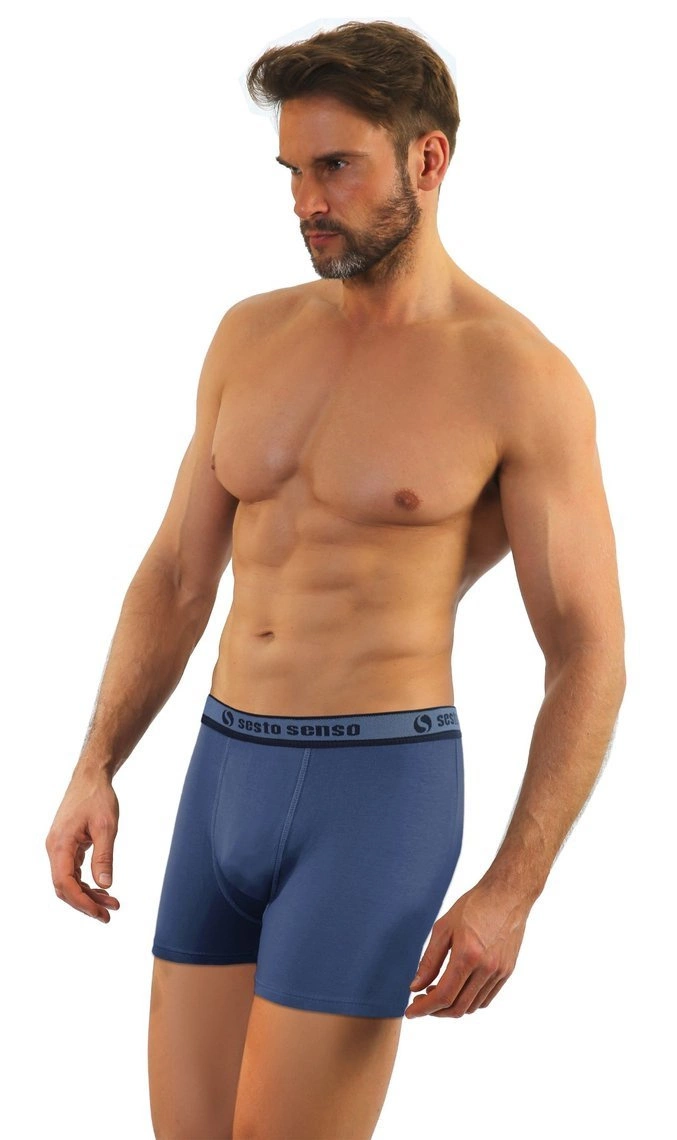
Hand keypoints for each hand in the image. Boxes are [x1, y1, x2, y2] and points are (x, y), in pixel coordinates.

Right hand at [45, 769, 120, 922]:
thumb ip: (104, 856)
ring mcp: (59, 848)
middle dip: (85, 903)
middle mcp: (55, 849)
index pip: (65, 883)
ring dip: (88, 895)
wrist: (90, 778)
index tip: (100, 912)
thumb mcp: (106, 826)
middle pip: (64, 887)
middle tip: (109, 915)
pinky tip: (103, 889)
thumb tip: (105, 885)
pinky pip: (72, 872)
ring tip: (112, 904)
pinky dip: (86, 883)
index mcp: (60, 844)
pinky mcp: (66, 846)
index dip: (81, 901)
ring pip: (68, 881)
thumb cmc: (98, 797)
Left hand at [405, 881, 530, 1017]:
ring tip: (438, 991)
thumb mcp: (444, 928)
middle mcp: (486, 968)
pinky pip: (486, 998)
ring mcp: (499, 972)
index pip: (443, 995)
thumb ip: (429, 960)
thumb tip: (415, 987)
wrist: (507, 895)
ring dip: (452, 1007)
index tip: (410, 1011)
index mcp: (467, 955)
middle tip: (421, 1001)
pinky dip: (469, 1001)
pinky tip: (458, 989)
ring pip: (472, 1007)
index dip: (424, 1008)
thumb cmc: (473, 906)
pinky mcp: (507, 972)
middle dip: (435, 1011)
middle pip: (458, 1007)